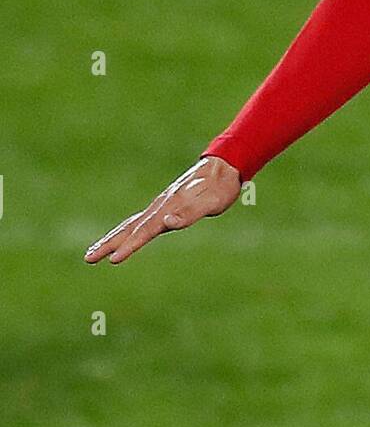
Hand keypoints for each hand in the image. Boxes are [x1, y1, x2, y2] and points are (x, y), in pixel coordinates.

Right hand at [84, 157, 241, 264]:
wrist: (224, 166)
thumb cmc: (220, 187)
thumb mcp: (211, 202)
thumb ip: (190, 213)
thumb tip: (166, 222)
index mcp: (169, 207)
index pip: (145, 231)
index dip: (130, 246)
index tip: (113, 260)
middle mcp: (161, 206)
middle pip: (130, 228)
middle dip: (109, 244)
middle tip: (88, 258)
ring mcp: (161, 205)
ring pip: (132, 224)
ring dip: (113, 239)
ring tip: (94, 252)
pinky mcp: (165, 205)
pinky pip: (140, 221)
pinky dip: (127, 232)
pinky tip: (121, 238)